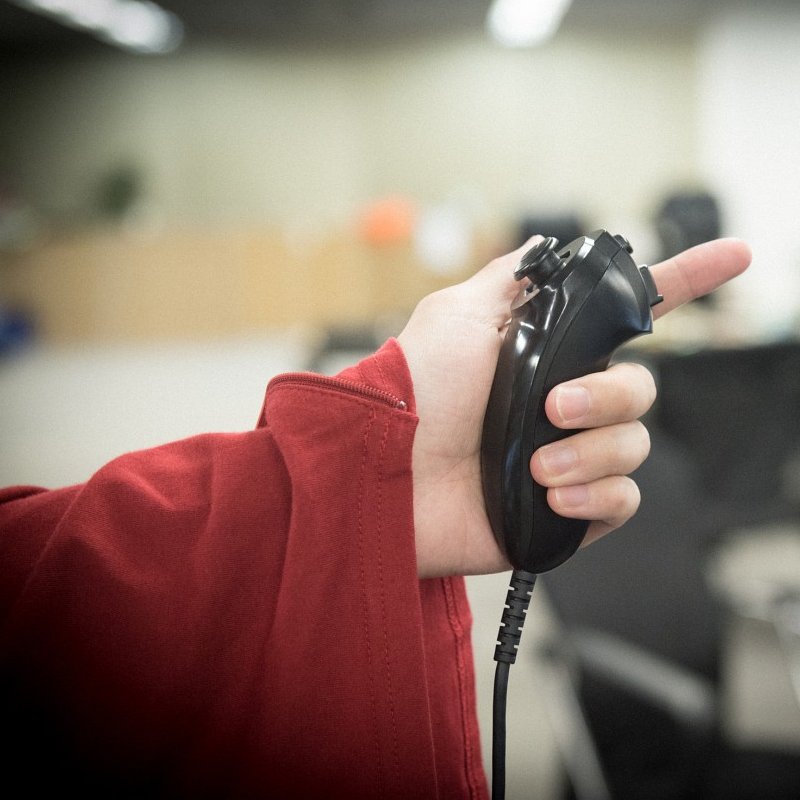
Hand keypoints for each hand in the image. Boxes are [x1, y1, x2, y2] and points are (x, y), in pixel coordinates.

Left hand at [398, 235, 750, 577]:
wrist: (385, 475)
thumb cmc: (412, 393)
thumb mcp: (455, 314)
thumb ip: (511, 281)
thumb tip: (544, 250)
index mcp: (545, 355)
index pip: (628, 317)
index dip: (684, 283)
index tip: (733, 255)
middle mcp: (562, 404)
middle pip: (641, 390)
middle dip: (605, 396)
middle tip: (553, 406)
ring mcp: (566, 457)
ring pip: (634, 445)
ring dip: (587, 451)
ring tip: (533, 461)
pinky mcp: (564, 508)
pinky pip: (622, 500)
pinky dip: (593, 495)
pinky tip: (551, 493)